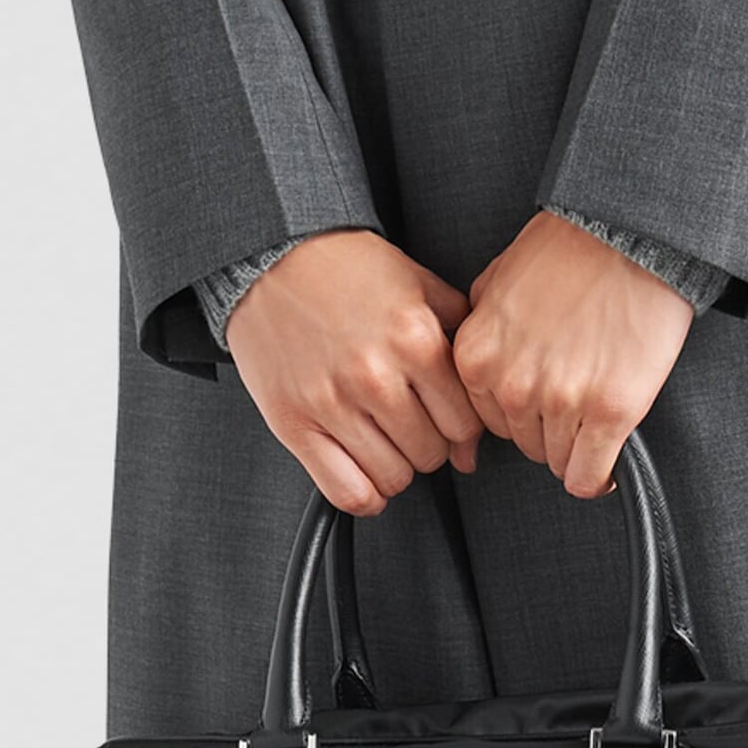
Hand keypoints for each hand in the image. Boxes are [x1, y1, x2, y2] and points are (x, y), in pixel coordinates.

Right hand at [223, 230, 483, 516]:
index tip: (446, 424)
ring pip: (393, 478)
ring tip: (383, 439)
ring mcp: (333, 403)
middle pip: (430, 455)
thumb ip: (458, 343)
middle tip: (410, 424)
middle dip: (427, 445)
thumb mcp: (418, 285)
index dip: (460, 431)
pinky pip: (348, 492)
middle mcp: (376, 375)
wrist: (272, 253)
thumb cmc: (344, 268)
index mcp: (415, 340)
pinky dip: (365, 494)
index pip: (463, 425)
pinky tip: (364, 471)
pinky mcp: (295, 424)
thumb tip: (476, 427)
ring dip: (395, 467)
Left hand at [454, 211, 694, 498]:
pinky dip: (599, 476)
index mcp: (478, 356)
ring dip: (578, 449)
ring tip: (596, 418)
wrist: (630, 231)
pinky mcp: (609, 411)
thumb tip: (478, 365)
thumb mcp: (497, 279)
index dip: (521, 416)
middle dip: (550, 430)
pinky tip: (608, 465)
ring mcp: (562, 400)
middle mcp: (513, 384)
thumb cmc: (571, 248)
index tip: (543, 408)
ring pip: (559, 464)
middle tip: (576, 400)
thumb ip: (481, 329)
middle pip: (525, 446)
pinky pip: (589, 476)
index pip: (490, 424)